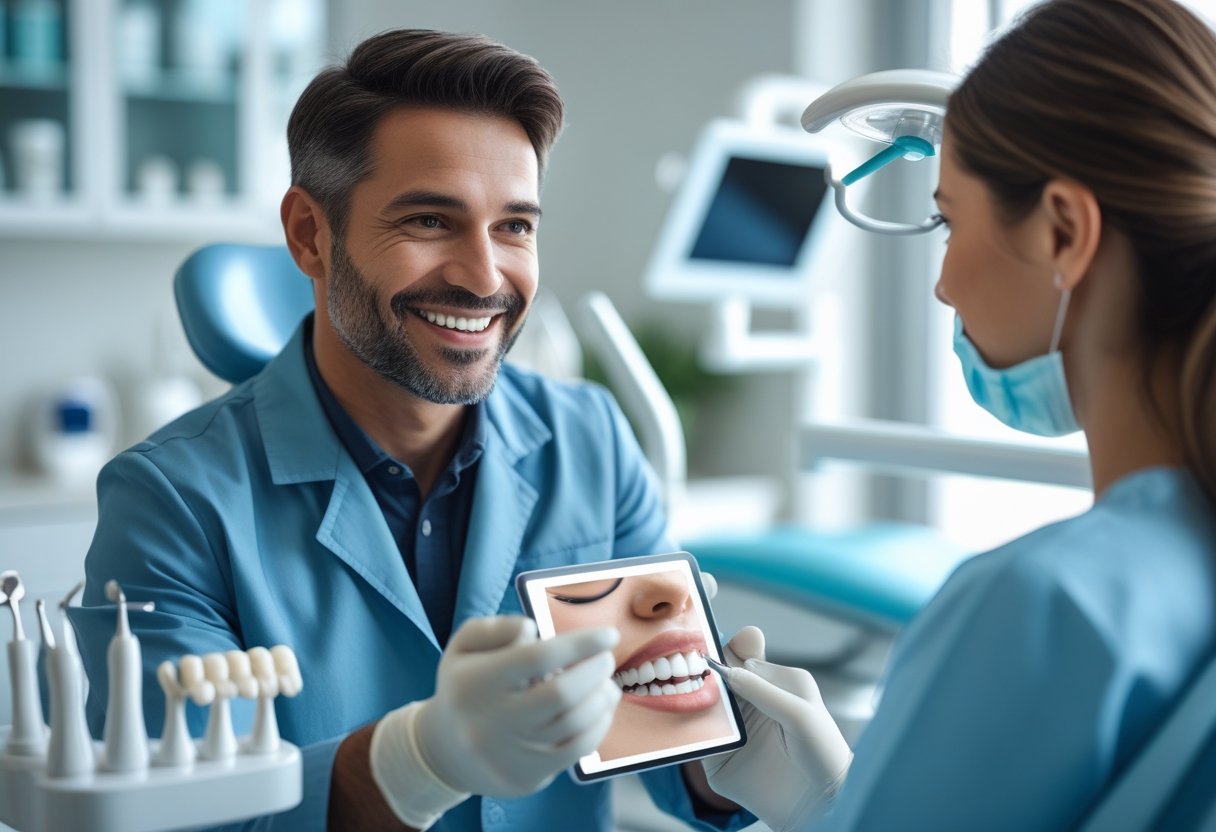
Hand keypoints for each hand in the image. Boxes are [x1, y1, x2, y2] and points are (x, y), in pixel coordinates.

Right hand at [370, 615, 620, 827]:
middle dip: (595, 671)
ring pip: (574, 725)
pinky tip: (600, 709)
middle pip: (562, 695)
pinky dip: (598, 726)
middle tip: (606, 659)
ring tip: (607, 683)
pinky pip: (575, 751)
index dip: (580, 644)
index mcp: (477, 681)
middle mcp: (492, 720)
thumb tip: (535, 631)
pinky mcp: (525, 777)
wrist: (445, 751)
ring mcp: (510, 754)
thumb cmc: (464, 685)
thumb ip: (498, 628)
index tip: (608, 635)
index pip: (537, 658)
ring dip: (601, 699)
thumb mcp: (465, 645)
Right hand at [702, 627, 852, 831]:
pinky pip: (696, 738)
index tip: (711, 649)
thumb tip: (728, 671)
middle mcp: (750, 702)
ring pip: (702, 705)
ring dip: (691, 699)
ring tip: (683, 694)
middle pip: (717, 677)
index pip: (742, 657)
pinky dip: (687, 730)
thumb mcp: (800, 714)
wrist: (819, 805)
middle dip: (703, 671)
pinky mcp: (718, 757)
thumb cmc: (822, 754)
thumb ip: (763, 690)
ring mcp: (733, 728)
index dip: (727, 651)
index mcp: (774, 683)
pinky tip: (684, 723)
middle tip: (692, 667)